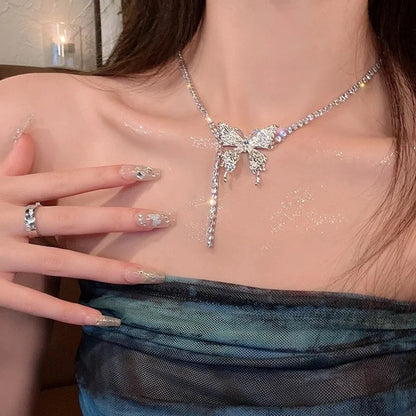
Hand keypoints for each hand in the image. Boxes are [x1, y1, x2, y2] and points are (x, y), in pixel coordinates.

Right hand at [0, 133, 175, 325]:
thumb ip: (7, 165)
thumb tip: (29, 137)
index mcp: (7, 192)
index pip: (68, 180)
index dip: (108, 176)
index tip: (148, 173)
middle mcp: (5, 220)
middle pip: (74, 221)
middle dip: (121, 221)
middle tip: (164, 221)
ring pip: (62, 263)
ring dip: (108, 269)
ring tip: (148, 275)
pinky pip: (31, 303)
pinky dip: (66, 311)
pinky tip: (102, 317)